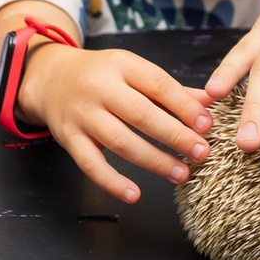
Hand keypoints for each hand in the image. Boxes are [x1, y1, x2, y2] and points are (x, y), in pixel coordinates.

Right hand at [23, 42, 213, 202]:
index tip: (207, 125)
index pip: (159, 84)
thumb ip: (170, 89)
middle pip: (142, 114)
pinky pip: (90, 164)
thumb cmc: (100, 75)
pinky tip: (134, 194)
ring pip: (120, 141)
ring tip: (181, 173)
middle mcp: (100, 87)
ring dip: (153, 161)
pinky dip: (112, 182)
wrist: (50, 78)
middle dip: (175, 136)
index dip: (185, 106)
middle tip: (201, 153)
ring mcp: (82, 114)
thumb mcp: (132, 70)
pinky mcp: (69, 138)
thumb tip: (210, 102)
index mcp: (122, 65)